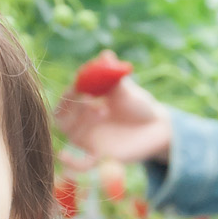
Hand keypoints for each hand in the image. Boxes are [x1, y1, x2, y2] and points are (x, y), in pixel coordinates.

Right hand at [55, 75, 170, 165]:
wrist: (156, 127)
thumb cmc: (137, 105)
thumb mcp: (126, 90)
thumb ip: (113, 76)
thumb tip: (106, 55)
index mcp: (84, 103)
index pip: (67, 98)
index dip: (70, 92)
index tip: (78, 86)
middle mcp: (81, 122)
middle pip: (61, 117)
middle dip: (70, 107)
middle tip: (86, 98)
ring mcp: (88, 140)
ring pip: (71, 134)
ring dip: (82, 121)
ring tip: (103, 109)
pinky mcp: (99, 156)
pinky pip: (81, 163)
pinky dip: (71, 163)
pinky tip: (63, 157)